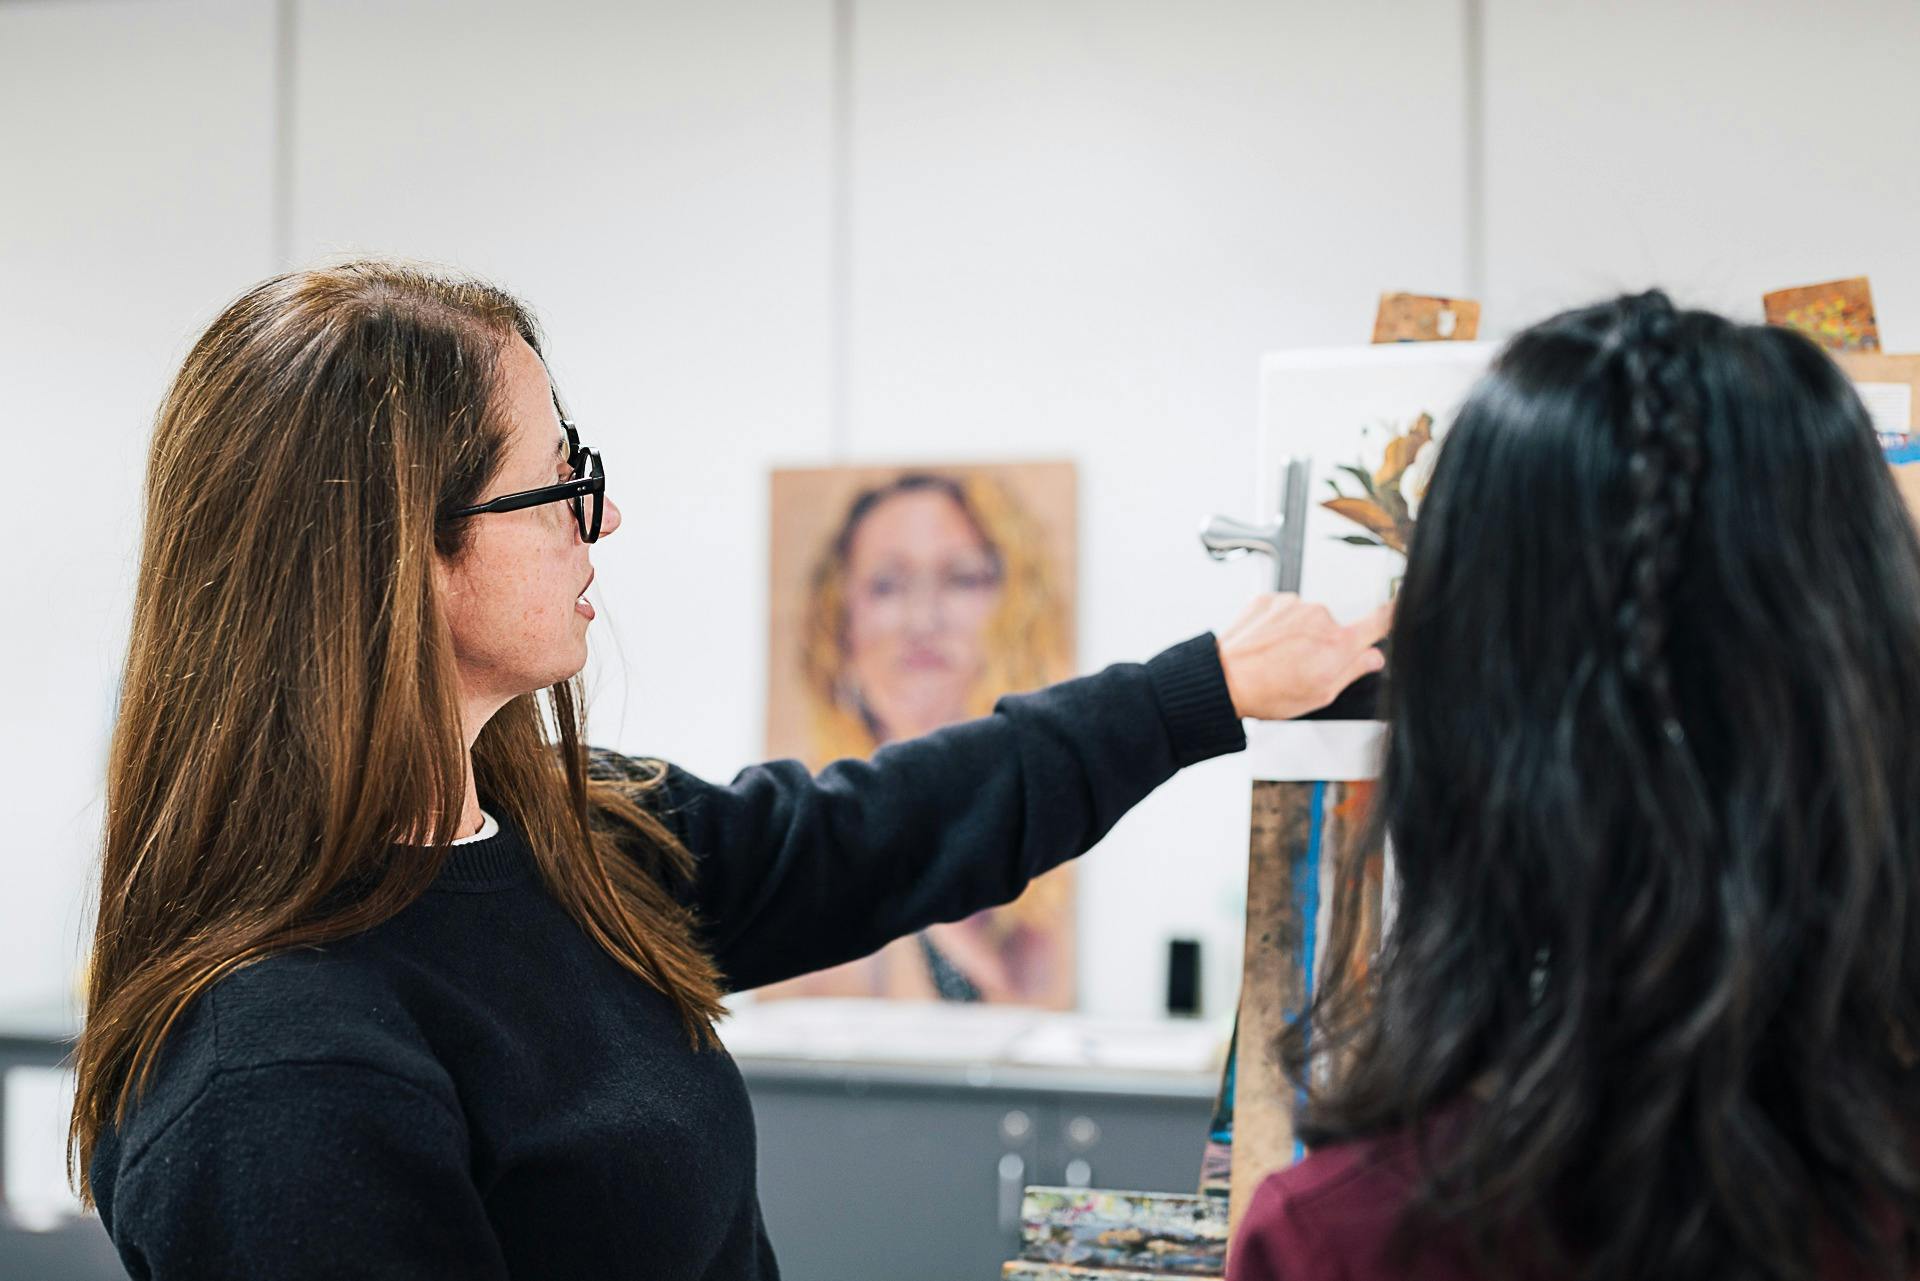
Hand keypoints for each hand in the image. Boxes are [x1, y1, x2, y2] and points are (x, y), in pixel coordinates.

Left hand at [1216, 594, 1390, 720]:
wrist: (1224, 678)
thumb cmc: (1268, 691)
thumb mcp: (1320, 694)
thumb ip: (1352, 671)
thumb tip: (1373, 658)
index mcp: (1338, 643)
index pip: (1379, 620)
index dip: (1392, 614)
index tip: (1401, 605)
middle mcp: (1320, 617)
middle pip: (1334, 627)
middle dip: (1323, 644)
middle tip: (1300, 667)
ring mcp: (1293, 604)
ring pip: (1305, 619)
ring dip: (1296, 635)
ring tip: (1276, 659)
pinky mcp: (1270, 599)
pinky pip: (1282, 611)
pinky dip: (1276, 626)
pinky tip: (1264, 646)